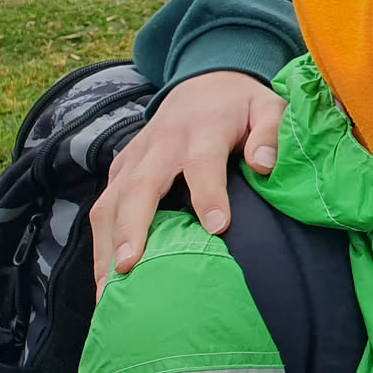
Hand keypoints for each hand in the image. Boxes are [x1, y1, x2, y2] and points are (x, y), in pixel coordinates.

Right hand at [91, 71, 283, 292]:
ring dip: (107, 245)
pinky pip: (103, 206)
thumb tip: (265, 164)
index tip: (217, 228)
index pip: (203, 163)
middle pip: (140, 186)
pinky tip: (106, 278)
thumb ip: (271, 132)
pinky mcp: (121, 169)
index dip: (209, 195)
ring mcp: (135, 157)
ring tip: (109, 290)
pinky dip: (101, 242)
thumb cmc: (243, 104)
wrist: (204, 82)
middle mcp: (162, 144)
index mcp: (203, 129)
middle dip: (133, 227)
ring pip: (112, 200)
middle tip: (130, 267)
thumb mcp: (268, 106)